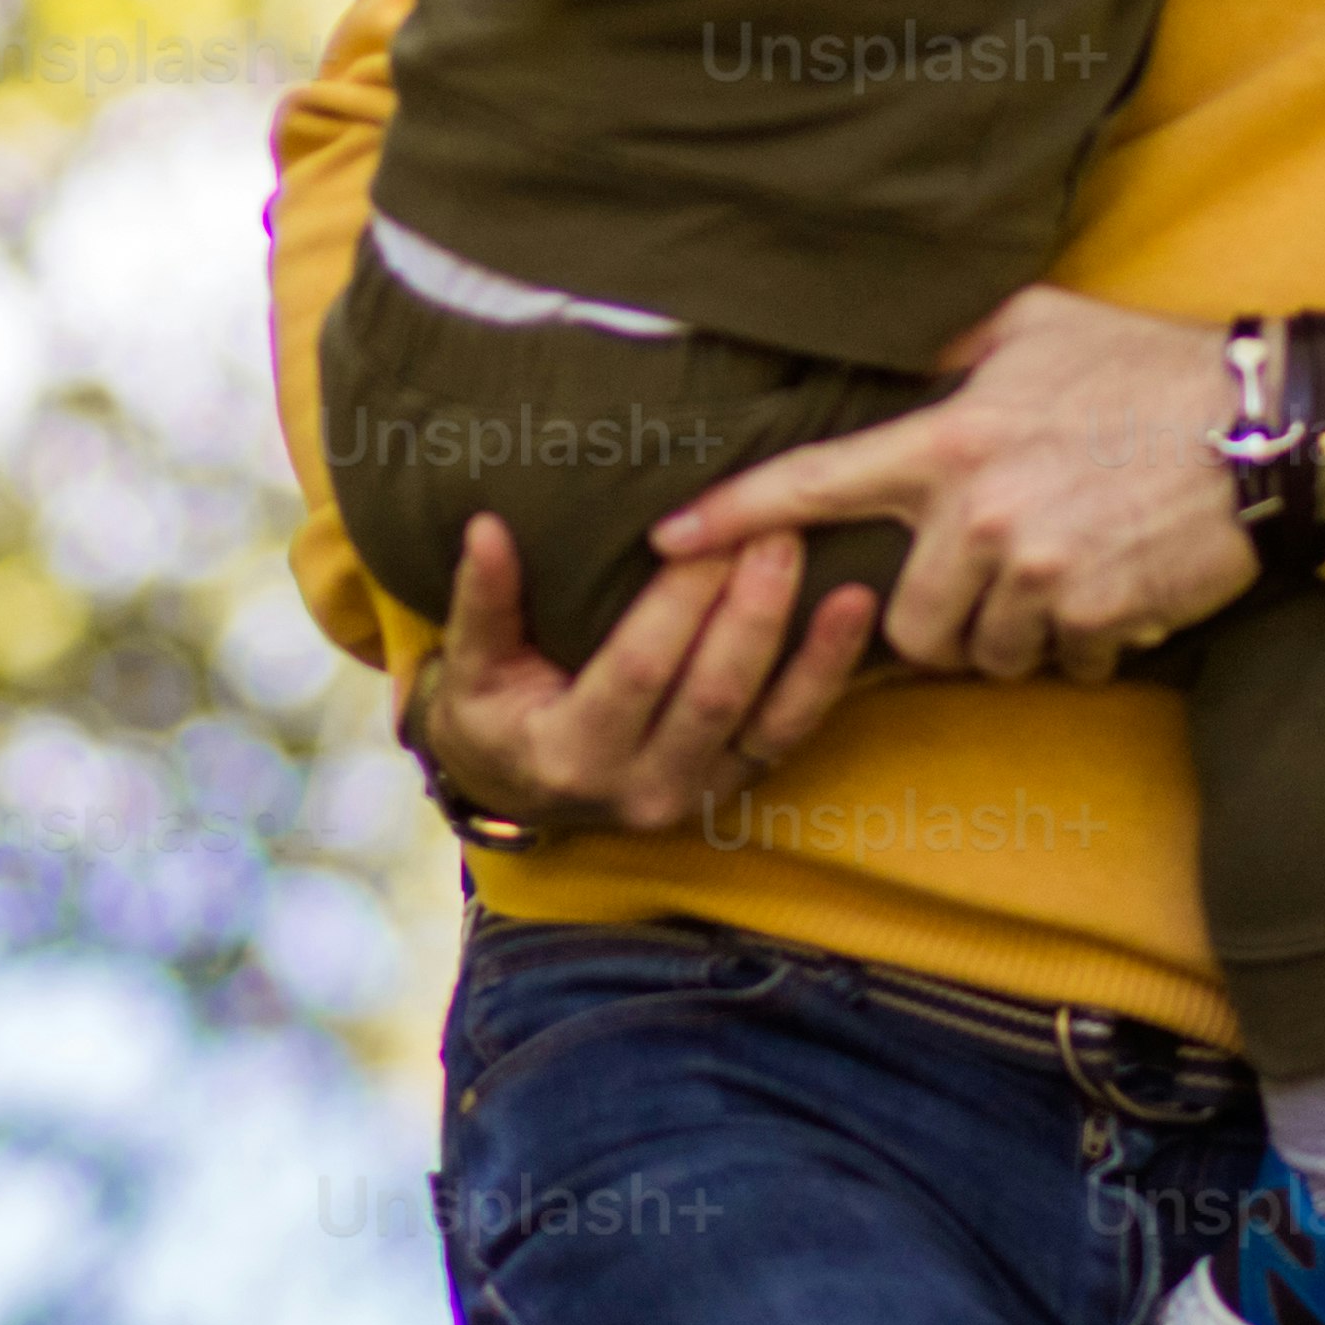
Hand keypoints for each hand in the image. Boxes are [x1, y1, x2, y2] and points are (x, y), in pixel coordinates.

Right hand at [402, 510, 881, 843]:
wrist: (522, 790)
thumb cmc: (493, 716)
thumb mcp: (470, 668)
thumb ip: (481, 602)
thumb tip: (486, 528)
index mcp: (571, 755)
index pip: (638, 669)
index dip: (678, 603)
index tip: (708, 531)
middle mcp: (641, 788)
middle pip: (713, 693)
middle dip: (752, 610)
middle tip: (779, 530)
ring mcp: (697, 795)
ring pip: (767, 720)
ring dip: (809, 647)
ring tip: (836, 570)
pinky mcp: (736, 786)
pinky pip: (791, 732)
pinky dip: (826, 675)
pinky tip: (855, 616)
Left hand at [669, 289, 1256, 677]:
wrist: (1266, 427)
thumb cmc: (1150, 368)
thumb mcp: (1037, 325)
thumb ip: (954, 350)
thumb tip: (901, 356)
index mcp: (949, 438)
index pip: (814, 482)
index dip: (733, 516)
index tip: (667, 541)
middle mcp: (976, 511)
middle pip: (904, 618)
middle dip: (943, 614)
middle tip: (999, 574)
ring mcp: (1033, 570)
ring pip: (981, 650)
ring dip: (1016, 632)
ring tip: (1068, 572)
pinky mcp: (1091, 614)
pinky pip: (1059, 661)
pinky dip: (1084, 643)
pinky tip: (1118, 589)